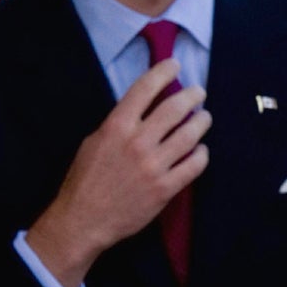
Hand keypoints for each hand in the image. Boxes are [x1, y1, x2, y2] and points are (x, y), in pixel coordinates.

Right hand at [25, 58, 210, 286]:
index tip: (174, 65)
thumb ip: (120, 123)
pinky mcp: (165, 188)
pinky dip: (201, 154)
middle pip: (175, 108)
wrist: (82, 221)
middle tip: (198, 92)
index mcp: (116, 126)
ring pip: (190, 134)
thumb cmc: (85, 180)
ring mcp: (153, 166)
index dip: (163, 71)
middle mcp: (137, 142)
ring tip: (204, 118)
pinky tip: (200, 151)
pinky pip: (194, 165)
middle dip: (192, 95)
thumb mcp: (94, 141)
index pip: (145, 88)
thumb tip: (144, 107)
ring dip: (202, 121)